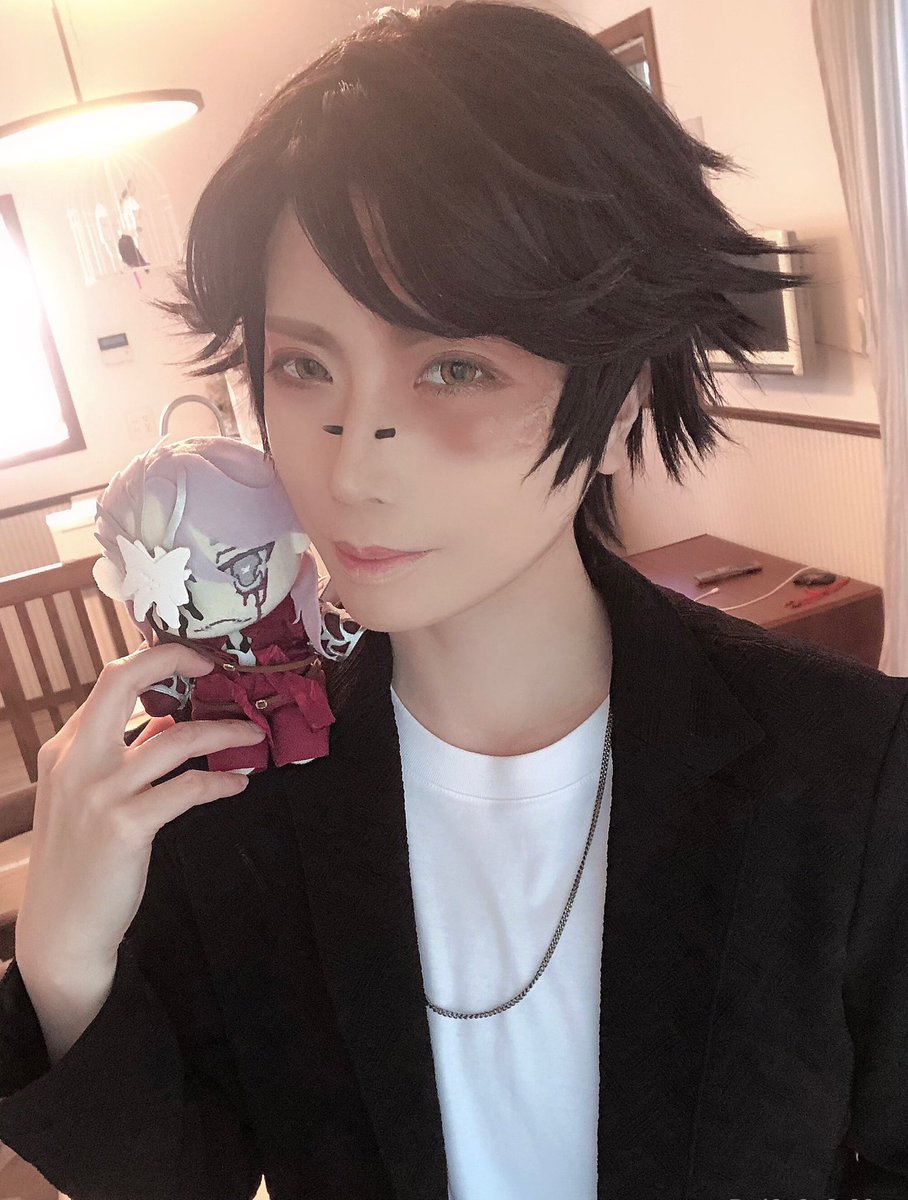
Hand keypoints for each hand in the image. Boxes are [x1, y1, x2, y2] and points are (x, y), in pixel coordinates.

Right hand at [15, 643, 266, 983]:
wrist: (61, 928)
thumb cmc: (79, 858)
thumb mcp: (85, 794)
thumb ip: (122, 753)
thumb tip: (167, 719)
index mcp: (65, 748)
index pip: (110, 681)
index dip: (156, 659)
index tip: (195, 659)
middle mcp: (78, 761)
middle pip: (123, 682)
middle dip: (174, 660)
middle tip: (218, 668)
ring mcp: (100, 792)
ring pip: (177, 738)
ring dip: (224, 731)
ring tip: (251, 734)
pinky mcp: (126, 826)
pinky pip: (189, 788)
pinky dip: (221, 782)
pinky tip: (237, 784)